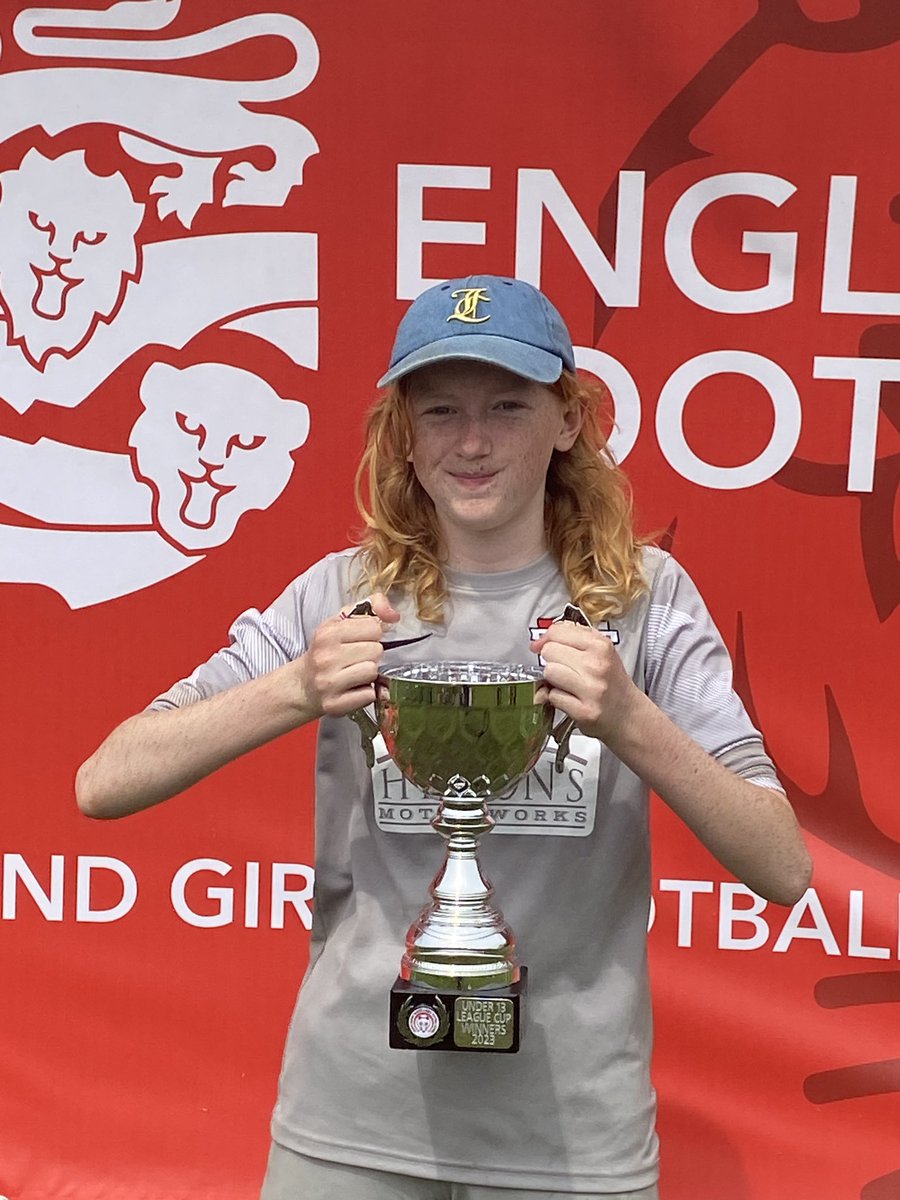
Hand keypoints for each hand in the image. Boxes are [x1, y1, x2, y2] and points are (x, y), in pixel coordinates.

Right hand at [296, 593, 399, 718]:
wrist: (302, 685)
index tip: (360, 640)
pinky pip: (369, 695)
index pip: (374, 627)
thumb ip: (371, 606)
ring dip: (369, 674)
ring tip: (355, 673)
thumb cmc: (326, 651)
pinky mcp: (335, 705)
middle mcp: (326, 657)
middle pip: (376, 651)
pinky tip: (353, 688)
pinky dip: (366, 692)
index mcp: (328, 633)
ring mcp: (329, 683)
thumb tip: (394, 615)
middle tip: (356, 658)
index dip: (372, 634)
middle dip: (371, 654)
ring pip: (373, 672)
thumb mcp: (341, 621)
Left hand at [530, 621, 640, 744]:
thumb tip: (539, 642)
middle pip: (549, 651)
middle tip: (564, 669)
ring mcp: (591, 689)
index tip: (546, 646)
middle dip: (551, 660)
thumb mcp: (601, 651)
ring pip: (549, 672)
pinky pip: (552, 696)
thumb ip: (572, 638)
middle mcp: (597, 665)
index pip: (557, 631)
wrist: (629, 714)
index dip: (547, 639)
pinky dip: (556, 698)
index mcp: (601, 646)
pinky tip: (570, 698)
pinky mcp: (583, 711)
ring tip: (567, 684)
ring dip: (552, 680)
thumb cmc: (612, 683)